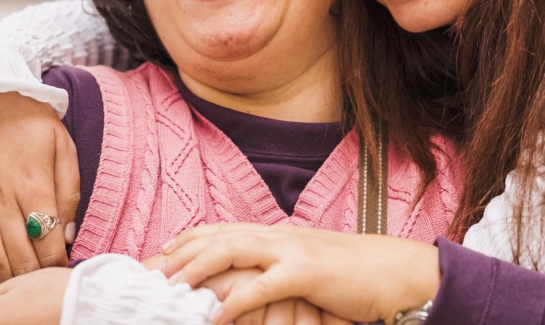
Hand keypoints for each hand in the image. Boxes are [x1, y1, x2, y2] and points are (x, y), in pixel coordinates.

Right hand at [0, 90, 79, 294]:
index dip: (56, 261)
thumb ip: (70, 190)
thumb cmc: (27, 118)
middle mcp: (2, 196)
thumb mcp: (63, 144)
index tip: (63, 272)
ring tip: (16, 290)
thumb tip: (68, 233)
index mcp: (33, 183)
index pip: (47, 238)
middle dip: (33, 274)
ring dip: (3, 278)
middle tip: (42, 285)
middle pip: (19, 252)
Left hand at [162, 224, 439, 324]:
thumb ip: (276, 274)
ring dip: (197, 268)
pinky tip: (215, 315)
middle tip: (148, 274)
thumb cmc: (353, 276)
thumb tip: (246, 288)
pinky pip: (262, 285)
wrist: (396, 271)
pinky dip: (236, 301)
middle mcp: (278, 236)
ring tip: (171, 288)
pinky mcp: (307, 272)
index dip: (187, 239)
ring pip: (232, 251)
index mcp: (277, 234)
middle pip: (216, 236)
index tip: (158, 254)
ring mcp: (292, 250)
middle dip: (179, 254)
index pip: (221, 229)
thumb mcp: (308, 270)